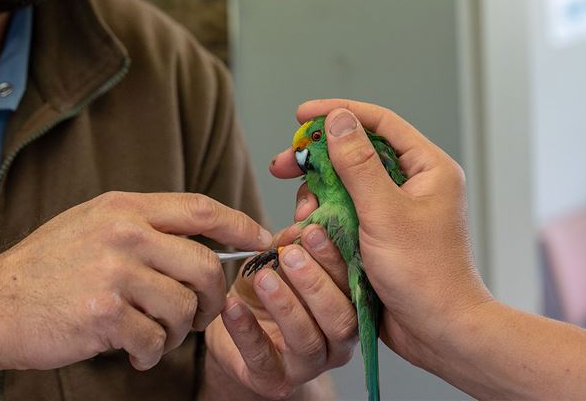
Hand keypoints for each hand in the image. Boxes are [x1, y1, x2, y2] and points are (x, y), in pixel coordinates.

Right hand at [0, 192, 272, 372]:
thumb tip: (202, 240)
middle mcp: (123, 234)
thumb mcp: (90, 225)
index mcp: (124, 207)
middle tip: (203, 315)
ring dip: (176, 332)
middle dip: (214, 298)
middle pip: (204, 266)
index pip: (201, 209)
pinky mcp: (104, 314)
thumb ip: (141, 226)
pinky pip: (155, 340)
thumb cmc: (43, 270)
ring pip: (183, 308)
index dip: (240, 225)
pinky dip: (150, 354)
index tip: (263, 241)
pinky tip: (132, 352)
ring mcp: (114, 273)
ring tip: (152, 335)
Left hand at [202, 223, 356, 399]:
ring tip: (264, 278)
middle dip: (316, 283)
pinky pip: (263, 357)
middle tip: (291, 255)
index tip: (313, 231)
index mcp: (349, 306)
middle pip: (341, 316)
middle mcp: (339, 340)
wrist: (238, 341)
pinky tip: (232, 305)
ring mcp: (309, 365)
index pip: (353, 283)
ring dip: (286, 305)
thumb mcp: (282, 261)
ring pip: (308, 339)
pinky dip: (246, 330)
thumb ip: (296, 237)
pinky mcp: (276, 380)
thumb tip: (308, 205)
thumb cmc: (269, 296)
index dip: (335, 257)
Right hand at [269, 100, 491, 372]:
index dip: (338, 114)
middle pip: (357, 154)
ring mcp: (398, 211)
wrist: (441, 332)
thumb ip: (358, 163)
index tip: (300, 116)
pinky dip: (325, 220)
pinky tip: (307, 232)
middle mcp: (415, 184)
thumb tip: (339, 120)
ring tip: (302, 217)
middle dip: (317, 161)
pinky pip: (347, 216)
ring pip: (346, 187)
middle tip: (282, 167)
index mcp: (428, 168)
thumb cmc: (424, 274)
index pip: (379, 123)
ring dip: (317, 197)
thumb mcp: (384, 212)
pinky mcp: (383, 236)